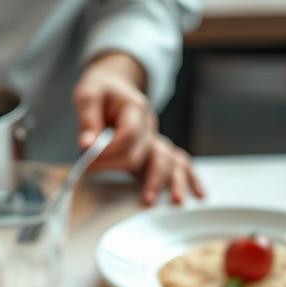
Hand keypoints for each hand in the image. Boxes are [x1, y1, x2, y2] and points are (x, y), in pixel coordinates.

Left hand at [74, 52, 204, 205]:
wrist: (115, 84)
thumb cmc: (102, 90)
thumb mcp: (88, 96)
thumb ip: (88, 120)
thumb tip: (87, 145)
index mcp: (136, 108)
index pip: (128, 136)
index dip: (108, 151)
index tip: (87, 160)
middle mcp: (151, 125)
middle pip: (145, 153)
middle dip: (120, 167)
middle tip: (92, 174)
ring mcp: (156, 138)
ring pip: (168, 160)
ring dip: (161, 181)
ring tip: (150, 202)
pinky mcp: (157, 149)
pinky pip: (180, 163)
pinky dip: (191, 178)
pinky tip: (199, 194)